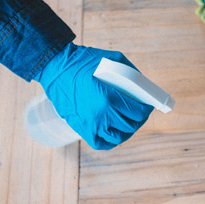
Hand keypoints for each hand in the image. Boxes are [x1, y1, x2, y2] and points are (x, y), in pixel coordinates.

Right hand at [35, 43, 152, 149]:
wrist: (55, 68)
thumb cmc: (84, 61)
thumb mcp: (113, 60)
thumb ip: (131, 73)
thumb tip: (144, 87)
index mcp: (110, 98)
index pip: (138, 112)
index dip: (147, 110)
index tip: (149, 106)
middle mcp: (102, 114)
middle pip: (130, 125)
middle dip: (140, 119)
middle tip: (140, 114)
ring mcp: (91, 124)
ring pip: (118, 137)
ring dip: (127, 131)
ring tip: (129, 123)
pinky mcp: (81, 128)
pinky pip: (100, 143)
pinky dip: (111, 142)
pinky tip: (115, 133)